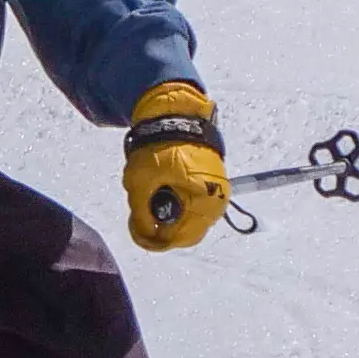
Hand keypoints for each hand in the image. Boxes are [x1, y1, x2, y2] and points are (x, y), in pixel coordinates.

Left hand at [123, 79, 229, 249]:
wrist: (174, 116)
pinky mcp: (210, 183)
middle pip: (188, 230)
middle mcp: (218, 198)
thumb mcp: (140, 182)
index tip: (140, 233)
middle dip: (163, 228)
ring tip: (148, 200)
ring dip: (169, 216)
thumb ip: (141, 214)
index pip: (184, 236)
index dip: (159, 240)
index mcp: (206, 199)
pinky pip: (193, 204)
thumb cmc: (158, 147)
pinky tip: (159, 192)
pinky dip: (176, 204)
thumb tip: (146, 235)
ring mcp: (216, 190)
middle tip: (140, 218)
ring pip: (190, 218)